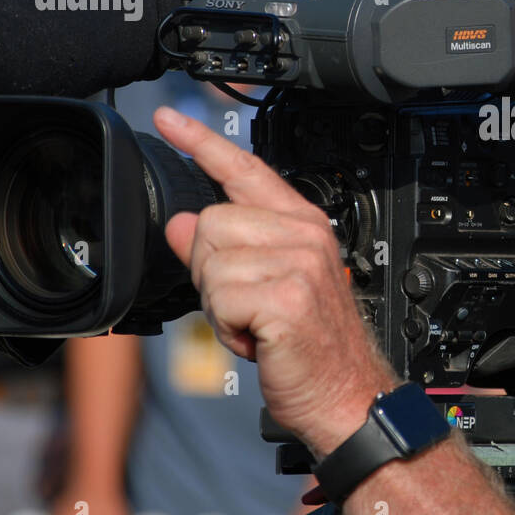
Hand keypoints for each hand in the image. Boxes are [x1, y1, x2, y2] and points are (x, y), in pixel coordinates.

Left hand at [152, 106, 397, 456]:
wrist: (345, 395)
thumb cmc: (307, 346)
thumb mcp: (260, 289)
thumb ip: (223, 250)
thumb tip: (182, 222)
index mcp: (302, 224)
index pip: (246, 170)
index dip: (203, 142)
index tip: (169, 119)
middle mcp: (305, 235)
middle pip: (211, 222)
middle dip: (211, 271)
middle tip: (246, 307)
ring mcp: (299, 263)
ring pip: (210, 262)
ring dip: (220, 306)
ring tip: (256, 325)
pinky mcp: (287, 296)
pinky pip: (218, 298)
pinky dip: (227, 329)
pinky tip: (258, 340)